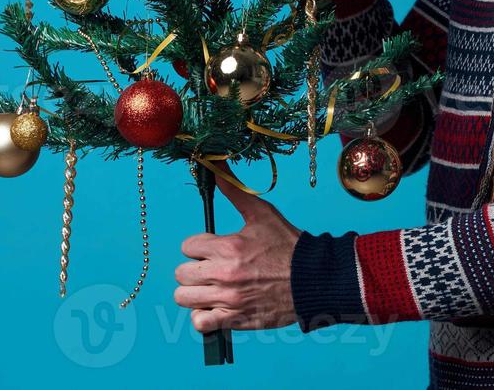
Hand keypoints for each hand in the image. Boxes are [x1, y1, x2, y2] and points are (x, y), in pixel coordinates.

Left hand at [174, 178, 303, 332]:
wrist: (312, 278)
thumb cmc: (288, 246)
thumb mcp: (262, 213)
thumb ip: (235, 192)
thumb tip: (218, 170)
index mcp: (228, 247)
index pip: (188, 246)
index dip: (199, 245)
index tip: (212, 248)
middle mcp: (224, 274)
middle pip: (181, 273)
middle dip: (194, 268)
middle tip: (210, 267)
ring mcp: (228, 299)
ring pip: (184, 298)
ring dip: (194, 292)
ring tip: (210, 287)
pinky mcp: (234, 319)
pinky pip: (200, 323)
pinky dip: (203, 316)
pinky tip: (215, 306)